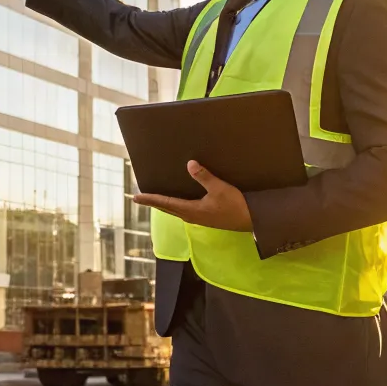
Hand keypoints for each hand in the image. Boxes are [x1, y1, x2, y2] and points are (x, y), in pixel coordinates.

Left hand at [132, 161, 251, 231]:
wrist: (251, 221)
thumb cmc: (235, 205)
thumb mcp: (219, 188)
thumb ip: (204, 176)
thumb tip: (189, 164)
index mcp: (190, 210)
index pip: (165, 203)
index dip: (150, 199)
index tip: (135, 197)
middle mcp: (190, 216)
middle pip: (167, 208)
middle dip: (154, 202)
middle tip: (140, 197)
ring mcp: (198, 218)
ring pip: (175, 210)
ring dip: (164, 204)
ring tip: (155, 197)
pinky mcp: (204, 217)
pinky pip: (183, 209)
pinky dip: (175, 204)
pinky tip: (177, 199)